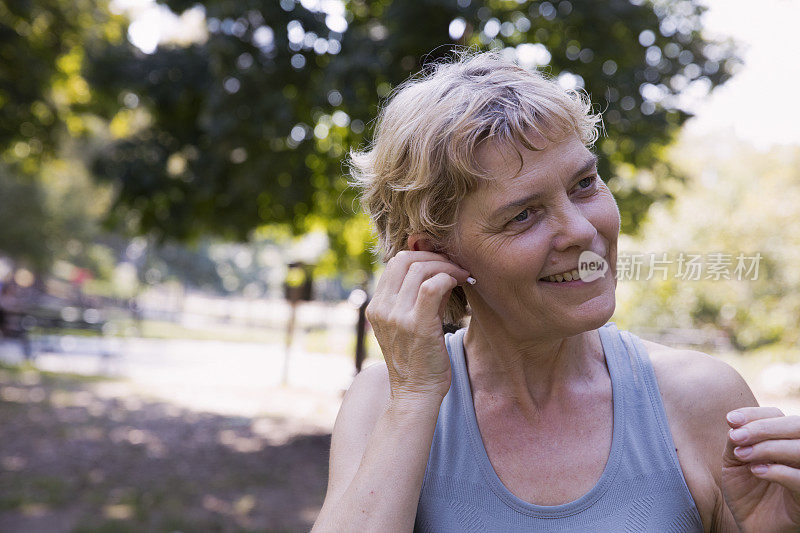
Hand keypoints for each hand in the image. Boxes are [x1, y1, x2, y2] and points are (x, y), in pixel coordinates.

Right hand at [365, 251, 470, 403]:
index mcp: (376, 307)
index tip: (442, 263)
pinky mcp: (417, 325)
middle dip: (435, 256)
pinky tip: (458, 284)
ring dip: (446, 267)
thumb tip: (441, 270)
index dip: (421, 255)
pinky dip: (447, 279)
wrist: (415, 394)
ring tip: (462, 275)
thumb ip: (420, 297)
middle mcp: (382, 309)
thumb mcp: (411, 324)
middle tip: (455, 266)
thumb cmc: (418, 360)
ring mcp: (396, 317)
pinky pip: (432, 287)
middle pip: (405, 260)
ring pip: (420, 269)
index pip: (395, 263)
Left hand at [722, 406, 799, 531]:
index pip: (777, 416)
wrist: (751, 525)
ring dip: (767, 447)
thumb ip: (737, 440)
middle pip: (795, 426)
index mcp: (783, 441)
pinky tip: (756, 471)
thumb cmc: (745, 492)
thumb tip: (735, 422)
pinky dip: (778, 471)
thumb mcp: (734, 461)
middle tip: (735, 436)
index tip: (730, 420)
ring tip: (741, 455)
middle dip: (762, 427)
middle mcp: (799, 454)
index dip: (755, 414)